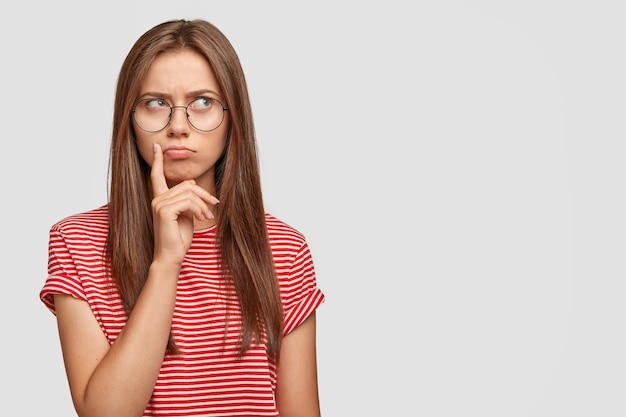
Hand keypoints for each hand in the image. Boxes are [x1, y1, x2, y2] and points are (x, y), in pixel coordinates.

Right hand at [150, 143, 219, 264]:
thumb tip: (190, 182)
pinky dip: (199, 209)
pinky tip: (202, 219)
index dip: (158, 161)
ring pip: (190, 193)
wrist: (171, 256)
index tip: (156, 146)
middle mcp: (157, 199)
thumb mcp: (186, 214)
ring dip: (203, 205)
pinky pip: (188, 202)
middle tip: (214, 204)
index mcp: (160, 198)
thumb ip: (187, 199)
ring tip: (207, 216)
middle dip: (203, 194)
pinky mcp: (165, 210)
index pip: (156, 176)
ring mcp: (159, 204)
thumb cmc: (178, 238)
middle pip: (186, 184)